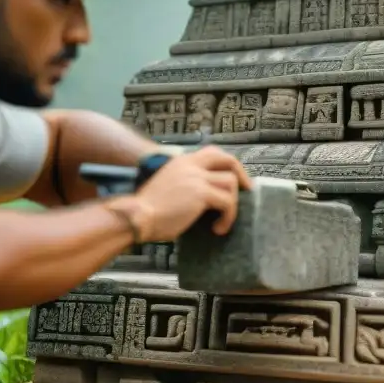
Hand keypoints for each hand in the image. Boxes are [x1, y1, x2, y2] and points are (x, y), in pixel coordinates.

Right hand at [125, 146, 252, 241]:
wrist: (137, 216)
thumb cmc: (148, 211)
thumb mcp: (167, 187)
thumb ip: (186, 185)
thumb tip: (206, 198)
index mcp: (181, 162)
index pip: (212, 153)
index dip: (227, 165)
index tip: (235, 179)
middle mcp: (190, 165)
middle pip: (228, 159)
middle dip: (241, 175)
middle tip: (246, 191)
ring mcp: (196, 177)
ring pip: (231, 183)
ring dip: (232, 205)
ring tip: (222, 222)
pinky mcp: (201, 193)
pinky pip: (227, 202)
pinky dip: (228, 218)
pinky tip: (218, 229)